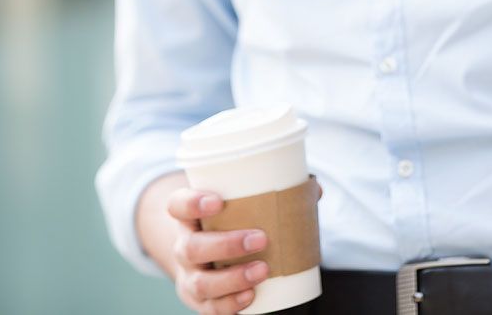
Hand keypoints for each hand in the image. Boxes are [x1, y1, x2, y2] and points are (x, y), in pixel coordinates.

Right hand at [166, 185, 269, 313]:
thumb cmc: (229, 223)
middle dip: (226, 245)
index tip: (218, 201)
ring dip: (232, 278)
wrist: (206, 255)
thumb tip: (314, 188)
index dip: (191, 203)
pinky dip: (230, 303)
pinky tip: (251, 295)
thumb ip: (269, 194)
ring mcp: (190, 276)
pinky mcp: (200, 300)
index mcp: (189, 217)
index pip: (177, 205)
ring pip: (200, 282)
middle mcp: (184, 247)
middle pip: (190, 248)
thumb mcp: (237, 205)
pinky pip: (210, 307)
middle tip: (260, 239)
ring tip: (263, 270)